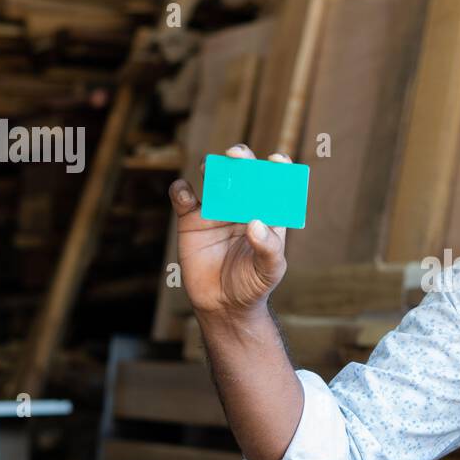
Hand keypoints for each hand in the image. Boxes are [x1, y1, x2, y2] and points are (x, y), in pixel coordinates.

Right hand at [168, 145, 288, 316]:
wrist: (223, 305)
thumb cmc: (254, 285)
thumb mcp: (269, 270)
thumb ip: (268, 248)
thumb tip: (255, 223)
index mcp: (267, 213)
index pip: (276, 184)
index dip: (279, 168)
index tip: (277, 160)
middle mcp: (242, 206)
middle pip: (243, 174)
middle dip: (242, 160)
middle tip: (237, 155)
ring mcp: (216, 210)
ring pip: (213, 179)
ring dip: (212, 168)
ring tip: (211, 169)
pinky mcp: (191, 220)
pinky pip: (183, 198)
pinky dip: (180, 191)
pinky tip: (184, 194)